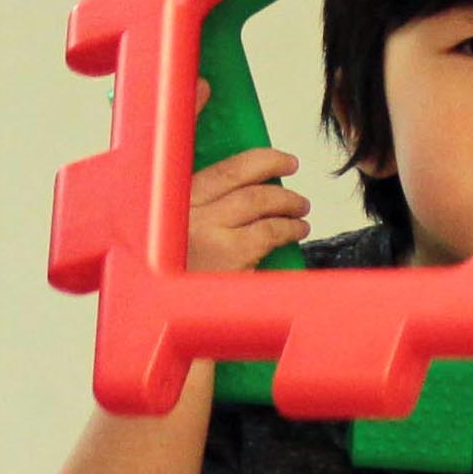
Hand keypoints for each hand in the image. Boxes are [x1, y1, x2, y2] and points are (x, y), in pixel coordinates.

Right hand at [187, 148, 309, 273]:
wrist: (171, 314)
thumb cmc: (181, 275)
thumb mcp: (181, 233)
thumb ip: (207, 210)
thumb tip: (254, 189)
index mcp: (178, 200)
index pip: (225, 168)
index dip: (261, 160)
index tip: (282, 160)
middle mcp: (190, 210)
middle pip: (244, 180)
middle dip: (277, 174)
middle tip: (296, 182)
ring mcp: (208, 231)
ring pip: (259, 201)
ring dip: (288, 203)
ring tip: (301, 211)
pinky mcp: (228, 255)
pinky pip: (269, 231)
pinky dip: (289, 228)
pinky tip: (298, 231)